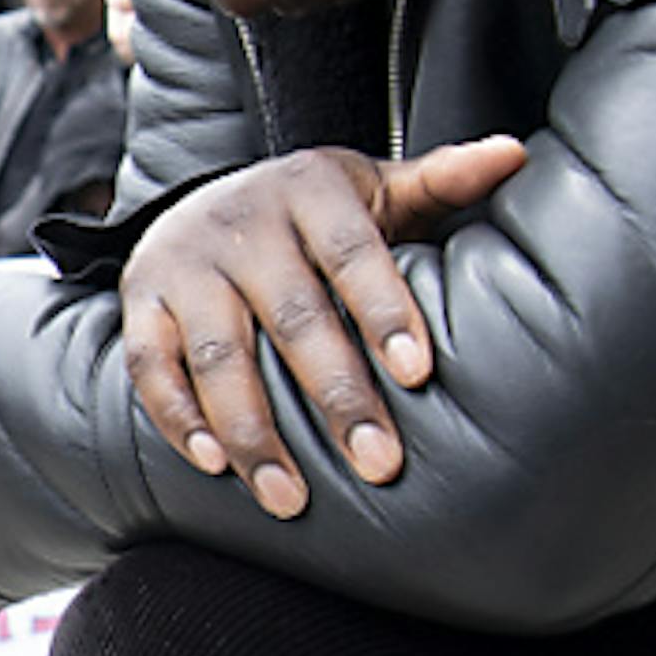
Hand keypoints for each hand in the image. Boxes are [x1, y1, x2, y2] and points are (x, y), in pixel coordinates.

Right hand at [116, 136, 525, 519]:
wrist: (199, 202)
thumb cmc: (309, 215)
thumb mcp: (371, 189)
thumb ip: (439, 180)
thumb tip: (514, 158)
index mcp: (309, 189)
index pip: (353, 253)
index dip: (385, 312)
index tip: (417, 375)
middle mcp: (242, 223)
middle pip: (293, 316)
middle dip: (337, 397)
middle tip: (378, 465)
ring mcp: (185, 264)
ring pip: (220, 355)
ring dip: (253, 432)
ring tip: (291, 498)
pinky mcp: (141, 302)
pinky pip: (152, 367)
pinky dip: (179, 419)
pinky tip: (214, 466)